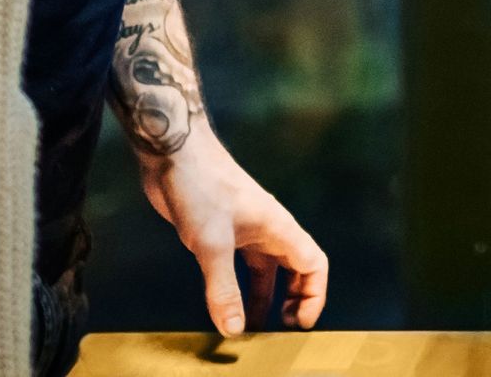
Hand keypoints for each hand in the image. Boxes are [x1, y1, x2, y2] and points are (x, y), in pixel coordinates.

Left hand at [137, 129, 327, 335]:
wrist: (176, 156)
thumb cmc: (202, 189)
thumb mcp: (212, 244)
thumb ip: (224, 289)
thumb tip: (235, 332)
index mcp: (278, 227)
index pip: (313, 263)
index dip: (315, 295)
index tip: (300, 325)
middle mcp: (268, 230)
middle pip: (295, 269)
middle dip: (293, 301)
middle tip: (278, 335)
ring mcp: (245, 231)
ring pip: (266, 272)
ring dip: (263, 300)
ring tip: (249, 333)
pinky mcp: (222, 234)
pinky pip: (241, 268)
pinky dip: (238, 291)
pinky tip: (223, 308)